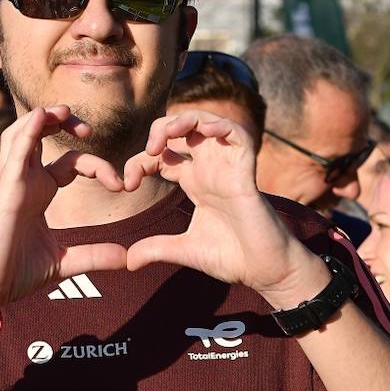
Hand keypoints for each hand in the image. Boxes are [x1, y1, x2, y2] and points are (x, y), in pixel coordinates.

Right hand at [0, 105, 127, 317]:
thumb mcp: (64, 263)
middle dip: (64, 122)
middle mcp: (26, 183)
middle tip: (88, 130)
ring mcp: (14, 185)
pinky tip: (41, 117)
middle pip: (41, 134)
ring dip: (42, 117)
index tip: (120, 186)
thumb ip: (95, 256)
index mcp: (39, 193)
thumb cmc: (14, 273)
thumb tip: (128, 258)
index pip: (71, 163)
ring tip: (64, 112)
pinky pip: (15, 155)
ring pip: (21, 134)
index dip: (97, 165)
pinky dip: (27, 132)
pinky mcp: (6, 194)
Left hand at [123, 111, 327, 303]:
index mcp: (194, 181)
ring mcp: (228, 166)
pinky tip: (205, 131)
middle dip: (160, 129)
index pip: (162, 155)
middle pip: (183, 129)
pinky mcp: (247, 170)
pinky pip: (238, 134)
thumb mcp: (183, 250)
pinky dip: (221, 125)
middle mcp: (210, 168)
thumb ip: (155, 249)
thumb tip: (128, 262)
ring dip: (185, 119)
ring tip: (169, 133)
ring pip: (207, 122)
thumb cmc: (231, 257)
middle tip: (148, 150)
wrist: (262, 271)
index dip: (140, 162)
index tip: (127, 186)